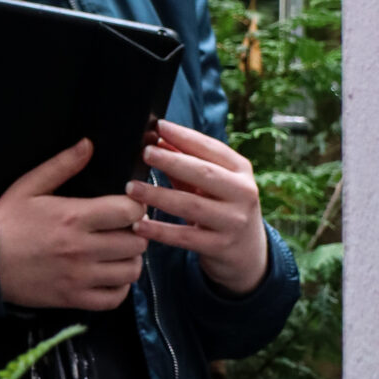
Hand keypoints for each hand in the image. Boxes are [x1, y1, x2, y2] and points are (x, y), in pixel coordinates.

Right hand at [0, 138, 149, 311]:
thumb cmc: (6, 221)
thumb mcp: (29, 186)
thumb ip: (62, 165)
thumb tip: (88, 144)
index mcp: (74, 217)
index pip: (129, 211)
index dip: (136, 206)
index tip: (128, 205)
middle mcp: (82, 249)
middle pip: (137, 242)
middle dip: (136, 232)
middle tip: (125, 229)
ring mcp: (79, 277)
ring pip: (131, 272)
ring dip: (131, 260)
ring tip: (120, 252)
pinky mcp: (73, 299)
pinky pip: (114, 299)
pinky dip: (119, 287)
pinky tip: (110, 275)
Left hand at [126, 119, 269, 295]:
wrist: (247, 252)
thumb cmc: (222, 207)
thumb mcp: (212, 183)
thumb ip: (187, 162)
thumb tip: (158, 138)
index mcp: (241, 170)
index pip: (212, 148)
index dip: (186, 137)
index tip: (159, 126)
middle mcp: (243, 193)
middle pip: (204, 173)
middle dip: (172, 161)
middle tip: (145, 152)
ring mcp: (233, 222)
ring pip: (191, 205)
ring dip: (158, 195)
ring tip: (131, 188)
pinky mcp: (220, 246)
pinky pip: (185, 237)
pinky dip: (160, 231)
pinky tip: (139, 225)